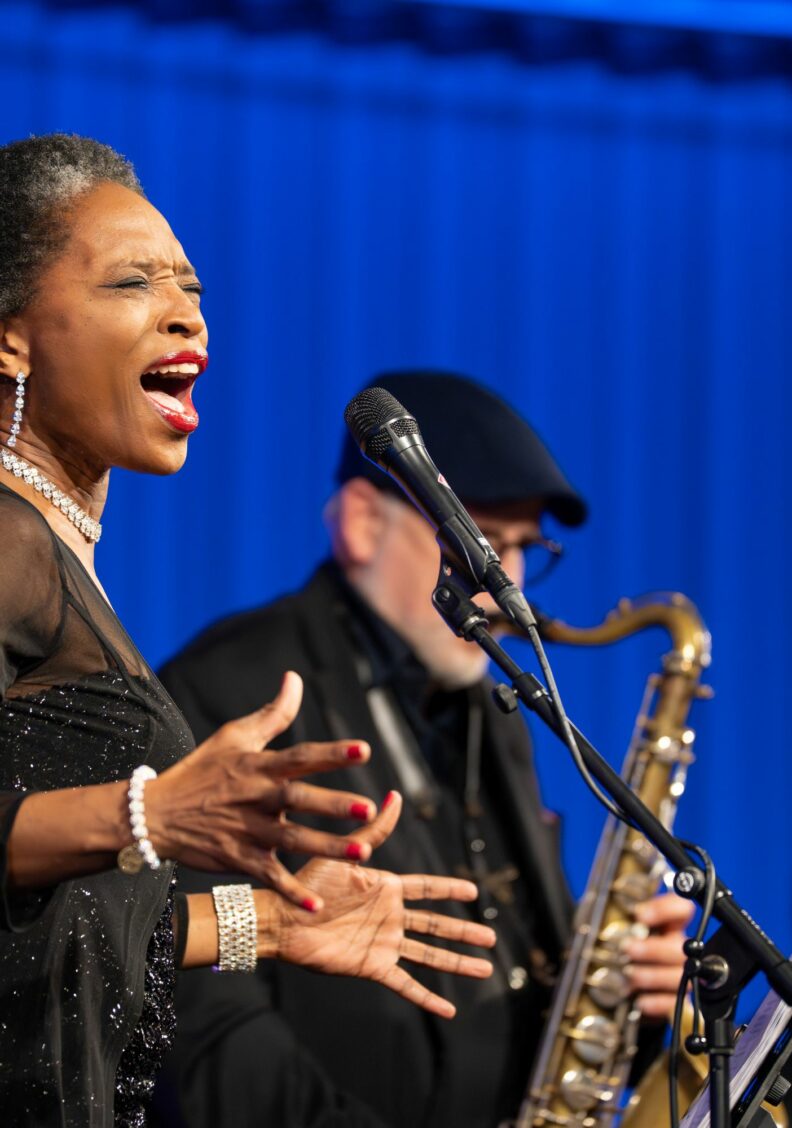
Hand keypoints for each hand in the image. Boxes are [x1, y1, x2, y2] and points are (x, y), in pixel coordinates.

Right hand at [145, 671, 377, 906]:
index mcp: (259, 766)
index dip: (332, 752)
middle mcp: (257, 797)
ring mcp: (248, 830)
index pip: (301, 756)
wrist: (156, 813)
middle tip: (366, 809)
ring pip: (293, 840)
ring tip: (362, 853)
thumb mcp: (235, 736)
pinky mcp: (239, 858)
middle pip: (300, 800)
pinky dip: (291, 892)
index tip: (365, 750)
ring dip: (327, 848)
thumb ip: (273, 713)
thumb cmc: (202, 770)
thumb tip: (295, 678)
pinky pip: (270, 877)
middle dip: (333, 805)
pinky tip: (317, 906)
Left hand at [264, 792, 495, 1018]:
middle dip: (463, 932)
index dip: (450, 890)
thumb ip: (374, 831)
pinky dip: (427, 998)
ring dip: (456, 963)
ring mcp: (383, 943)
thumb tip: (394, 795)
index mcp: (385, 887)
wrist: (283, 920)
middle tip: (491, 937)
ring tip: (485, 970)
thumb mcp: (347, 855)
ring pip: (429, 955)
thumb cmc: (308, 884)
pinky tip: (448, 1010)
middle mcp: (389, 916)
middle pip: (436, 924)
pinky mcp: (372, 966)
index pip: (427, 888)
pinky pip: (405, 984)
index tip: (474, 891)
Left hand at [625, 892, 693, 1018]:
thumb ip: (617, 921)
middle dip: (653, 948)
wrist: (618, 989)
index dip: (665, 909)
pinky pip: (674, 1003)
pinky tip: (639, 1001)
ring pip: (679, 976)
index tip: (640, 915)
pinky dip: (657, 1003)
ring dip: (653, 975)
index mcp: (667, 925)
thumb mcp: (618, 931)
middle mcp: (677, 948)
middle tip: (627, 948)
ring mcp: (680, 976)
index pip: (681, 909)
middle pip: (680, 947)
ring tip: (629, 974)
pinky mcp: (676, 1002)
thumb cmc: (619, 952)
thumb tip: (597, 915)